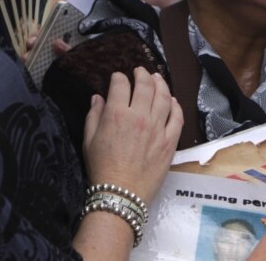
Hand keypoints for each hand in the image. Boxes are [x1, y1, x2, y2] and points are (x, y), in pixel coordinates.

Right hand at [82, 68, 182, 204]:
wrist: (121, 194)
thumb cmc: (102, 169)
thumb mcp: (89, 141)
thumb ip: (94, 116)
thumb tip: (98, 98)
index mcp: (116, 114)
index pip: (120, 84)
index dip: (118, 77)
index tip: (118, 78)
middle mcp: (139, 117)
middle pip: (145, 85)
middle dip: (142, 74)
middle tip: (140, 71)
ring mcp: (157, 128)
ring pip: (163, 97)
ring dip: (160, 84)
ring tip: (157, 79)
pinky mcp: (170, 141)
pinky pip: (177, 117)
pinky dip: (175, 105)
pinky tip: (172, 100)